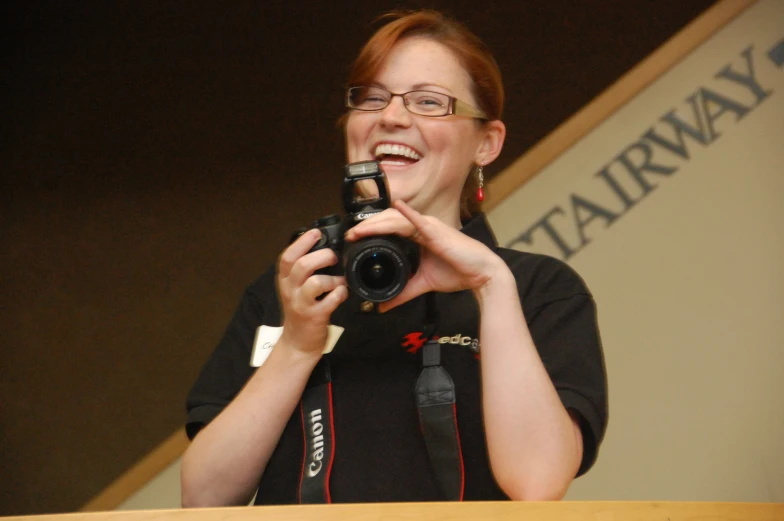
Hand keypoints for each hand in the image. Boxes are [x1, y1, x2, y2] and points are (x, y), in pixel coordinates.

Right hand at [276, 229, 347, 354]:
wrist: (297, 343)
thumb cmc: (301, 311)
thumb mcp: (295, 289)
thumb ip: (304, 271)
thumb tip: (325, 250)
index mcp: (285, 280)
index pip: (287, 256)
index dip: (302, 242)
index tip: (316, 233)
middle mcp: (291, 290)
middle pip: (301, 265)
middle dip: (321, 256)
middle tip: (333, 257)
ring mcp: (302, 304)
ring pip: (315, 282)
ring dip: (332, 278)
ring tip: (340, 281)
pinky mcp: (315, 317)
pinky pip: (330, 300)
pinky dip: (340, 293)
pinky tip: (342, 293)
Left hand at [344, 201, 509, 311]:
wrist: (481, 275)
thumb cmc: (458, 272)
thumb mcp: (423, 284)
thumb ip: (403, 293)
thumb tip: (383, 307)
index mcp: (418, 234)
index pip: (389, 227)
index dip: (371, 230)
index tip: (353, 239)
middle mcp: (422, 226)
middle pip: (388, 220)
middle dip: (368, 226)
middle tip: (350, 235)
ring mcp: (429, 226)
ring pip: (396, 219)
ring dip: (376, 223)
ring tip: (359, 230)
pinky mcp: (436, 231)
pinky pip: (418, 220)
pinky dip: (407, 213)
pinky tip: (397, 207)